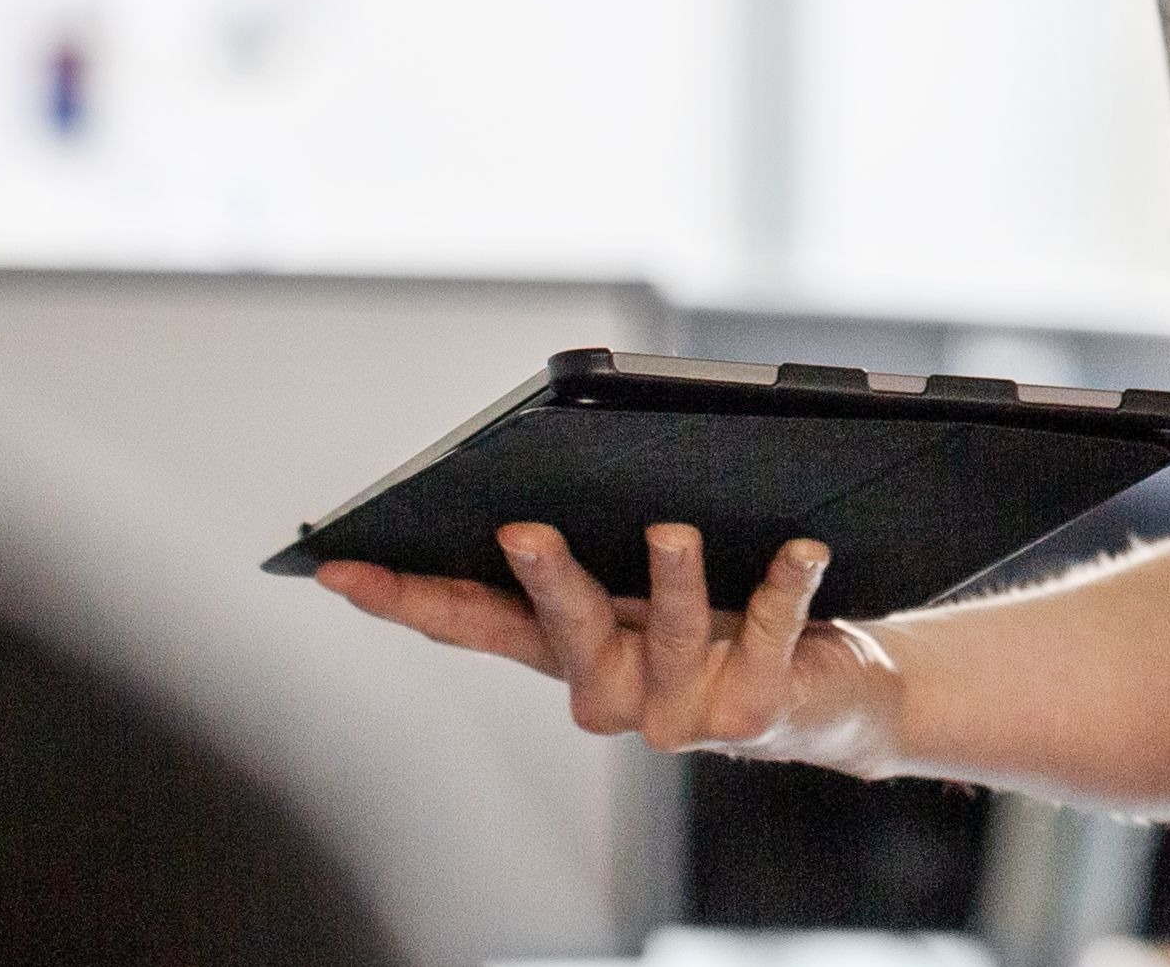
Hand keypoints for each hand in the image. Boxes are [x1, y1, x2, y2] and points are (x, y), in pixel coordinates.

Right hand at [315, 523, 903, 763]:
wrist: (833, 695)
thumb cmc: (729, 617)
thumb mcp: (655, 579)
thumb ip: (610, 537)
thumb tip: (554, 457)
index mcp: (569, 649)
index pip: (472, 622)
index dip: (404, 599)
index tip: (336, 566)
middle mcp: (609, 689)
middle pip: (560, 630)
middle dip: (542, 578)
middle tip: (521, 528)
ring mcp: (676, 709)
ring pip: (663, 633)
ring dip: (669, 578)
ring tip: (673, 529)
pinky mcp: (751, 712)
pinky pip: (766, 635)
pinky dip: (783, 588)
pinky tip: (801, 548)